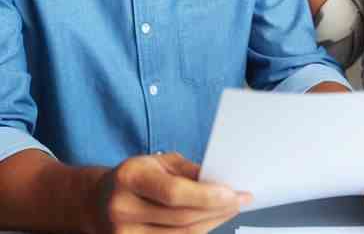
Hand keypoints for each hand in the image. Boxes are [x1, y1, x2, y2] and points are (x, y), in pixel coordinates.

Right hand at [86, 152, 251, 233]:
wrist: (97, 201)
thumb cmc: (137, 175)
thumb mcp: (159, 161)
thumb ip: (188, 171)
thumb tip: (220, 181)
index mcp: (130, 177)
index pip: (174, 193)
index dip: (207, 196)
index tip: (234, 193)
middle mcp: (122, 209)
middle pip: (181, 218)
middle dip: (217, 210)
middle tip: (240, 200)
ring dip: (211, 223)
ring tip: (230, 210)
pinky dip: (197, 233)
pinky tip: (211, 221)